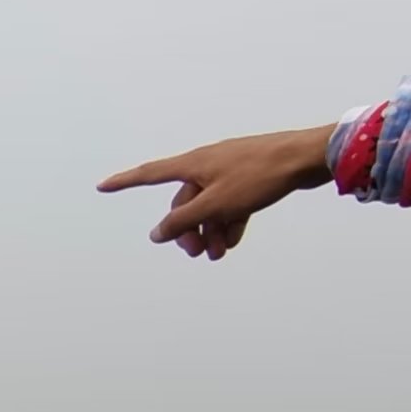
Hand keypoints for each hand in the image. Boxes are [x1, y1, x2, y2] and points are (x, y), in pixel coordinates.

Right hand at [96, 125, 332, 260]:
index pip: (149, 174)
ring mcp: (229, 170)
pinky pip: (229, 203)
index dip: (125, 182)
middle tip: (197, 254)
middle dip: (187, 230)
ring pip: (209, 206)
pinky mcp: (249, 177)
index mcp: (194, 164)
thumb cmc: (261, 174)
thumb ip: (183, 221)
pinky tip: (234, 240)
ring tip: (220, 253)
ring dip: (210, 231)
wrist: (307, 157)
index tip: (103, 187)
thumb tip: (157, 233)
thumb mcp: (217, 204)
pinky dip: (228, 222)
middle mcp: (207, 164)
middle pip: (184, 202)